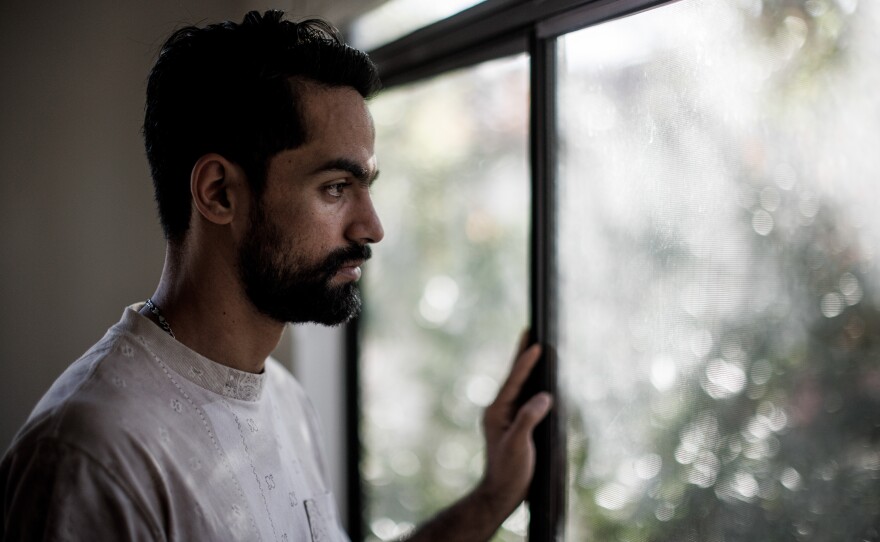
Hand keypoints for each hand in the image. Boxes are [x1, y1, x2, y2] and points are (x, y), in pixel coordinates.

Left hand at [403, 333, 552, 541]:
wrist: (501, 495)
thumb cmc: (509, 472)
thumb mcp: (518, 445)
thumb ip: (528, 418)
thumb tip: (545, 397)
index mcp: (497, 411)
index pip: (514, 380)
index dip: (525, 361)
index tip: (536, 343)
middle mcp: (499, 410)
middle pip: (514, 377)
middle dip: (522, 355)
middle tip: (529, 331)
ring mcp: (505, 418)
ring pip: (519, 386)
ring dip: (527, 368)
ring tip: (534, 349)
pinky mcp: (514, 426)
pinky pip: (523, 398)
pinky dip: (531, 385)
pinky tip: (539, 382)